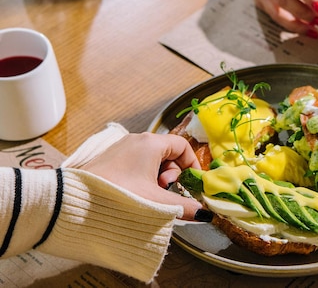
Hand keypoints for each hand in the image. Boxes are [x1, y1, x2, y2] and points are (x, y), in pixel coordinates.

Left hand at [80, 132, 205, 219]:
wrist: (77, 199)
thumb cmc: (119, 195)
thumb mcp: (156, 202)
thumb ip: (183, 207)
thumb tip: (204, 214)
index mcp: (151, 143)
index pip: (182, 145)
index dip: (191, 164)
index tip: (193, 183)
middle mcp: (137, 139)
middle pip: (167, 152)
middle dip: (170, 173)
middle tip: (163, 190)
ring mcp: (122, 147)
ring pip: (151, 159)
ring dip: (156, 177)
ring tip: (147, 194)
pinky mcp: (111, 157)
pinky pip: (136, 162)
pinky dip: (142, 176)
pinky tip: (134, 193)